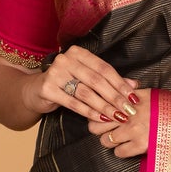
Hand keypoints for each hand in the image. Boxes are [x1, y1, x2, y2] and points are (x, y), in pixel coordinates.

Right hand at [22, 46, 137, 123]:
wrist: (35, 91)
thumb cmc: (66, 83)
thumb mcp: (87, 78)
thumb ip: (109, 80)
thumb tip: (135, 85)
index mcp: (78, 53)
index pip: (104, 68)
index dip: (121, 84)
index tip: (133, 98)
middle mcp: (66, 59)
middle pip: (96, 80)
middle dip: (115, 97)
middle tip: (128, 110)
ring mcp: (55, 73)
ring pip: (86, 92)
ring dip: (104, 106)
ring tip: (117, 117)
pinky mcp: (47, 88)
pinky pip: (73, 103)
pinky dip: (88, 112)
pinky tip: (100, 119)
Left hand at [88, 86, 150, 158]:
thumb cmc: (168, 107)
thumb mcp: (149, 93)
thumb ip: (132, 90)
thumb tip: (123, 86)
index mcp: (127, 99)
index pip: (100, 105)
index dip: (96, 111)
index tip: (99, 114)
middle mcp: (127, 113)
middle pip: (96, 124)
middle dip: (99, 127)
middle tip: (106, 128)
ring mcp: (133, 129)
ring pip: (105, 140)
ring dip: (109, 140)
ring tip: (117, 138)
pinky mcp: (141, 144)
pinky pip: (119, 152)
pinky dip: (121, 151)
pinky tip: (127, 146)